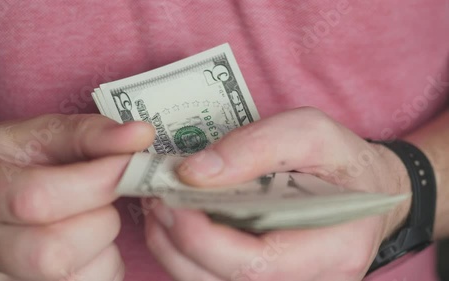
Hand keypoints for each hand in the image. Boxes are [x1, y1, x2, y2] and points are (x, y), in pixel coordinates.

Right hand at [0, 114, 153, 280]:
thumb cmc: (6, 162)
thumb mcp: (36, 134)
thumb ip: (88, 133)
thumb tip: (141, 134)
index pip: (38, 199)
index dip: (96, 183)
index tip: (127, 165)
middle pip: (55, 253)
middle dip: (101, 220)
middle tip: (102, 198)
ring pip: (73, 280)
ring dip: (104, 248)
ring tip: (90, 220)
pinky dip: (101, 267)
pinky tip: (87, 244)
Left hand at [144, 107, 411, 280]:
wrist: (364, 191)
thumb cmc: (343, 161)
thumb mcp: (310, 133)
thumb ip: (255, 147)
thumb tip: (193, 172)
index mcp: (334, 248)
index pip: (256, 263)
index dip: (201, 238)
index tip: (168, 198)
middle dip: (176, 243)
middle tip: (153, 199)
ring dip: (174, 251)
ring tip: (159, 208)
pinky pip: (218, 279)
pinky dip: (188, 256)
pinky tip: (178, 224)